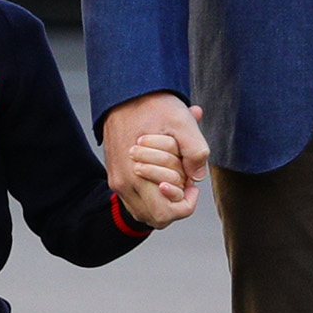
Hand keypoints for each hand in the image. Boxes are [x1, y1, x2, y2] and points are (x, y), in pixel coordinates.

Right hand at [103, 91, 209, 205]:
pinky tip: (161, 174)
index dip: (186, 204)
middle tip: (184, 180)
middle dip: (175, 203)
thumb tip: (196, 178)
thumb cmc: (154, 106)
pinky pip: (136, 201)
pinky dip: (151, 194)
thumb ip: (196, 152)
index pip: (165, 214)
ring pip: (145, 212)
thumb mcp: (183, 123)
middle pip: (156, 218)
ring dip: (163, 200)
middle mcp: (123, 184)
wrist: (125, 93)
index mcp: (137, 176)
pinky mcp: (115, 177)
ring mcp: (117, 182)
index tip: (192, 184)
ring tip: (172, 176)